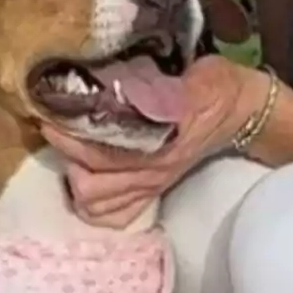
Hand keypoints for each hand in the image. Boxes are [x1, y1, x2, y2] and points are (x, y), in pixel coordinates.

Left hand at [43, 55, 269, 228]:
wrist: (242, 112)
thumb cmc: (215, 87)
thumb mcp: (195, 77)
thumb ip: (159, 84)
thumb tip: (117, 81)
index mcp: (160, 143)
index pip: (102, 153)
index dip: (69, 136)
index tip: (50, 113)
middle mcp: (153, 171)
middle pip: (91, 185)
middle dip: (67, 157)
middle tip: (58, 128)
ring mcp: (152, 185)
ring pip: (97, 205)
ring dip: (78, 181)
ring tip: (72, 152)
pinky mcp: (153, 191)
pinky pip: (115, 215)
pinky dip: (95, 204)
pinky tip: (89, 177)